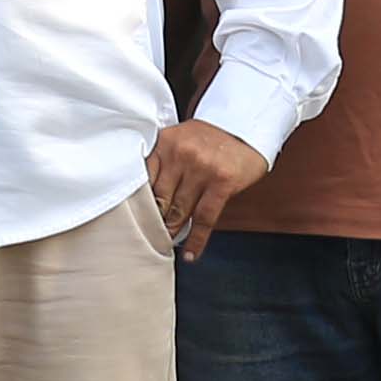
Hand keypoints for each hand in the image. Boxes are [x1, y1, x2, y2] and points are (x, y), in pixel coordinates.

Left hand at [146, 119, 271, 260]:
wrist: (246, 126)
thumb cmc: (209, 137)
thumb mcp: (180, 139)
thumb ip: (161, 161)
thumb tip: (145, 198)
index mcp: (165, 142)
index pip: (144, 178)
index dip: (138, 202)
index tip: (134, 217)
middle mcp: (181, 154)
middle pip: (160, 198)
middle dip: (154, 219)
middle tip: (149, 233)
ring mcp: (202, 169)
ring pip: (179, 211)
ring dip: (172, 230)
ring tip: (166, 242)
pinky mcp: (221, 183)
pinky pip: (204, 219)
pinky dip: (196, 241)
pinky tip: (190, 254)